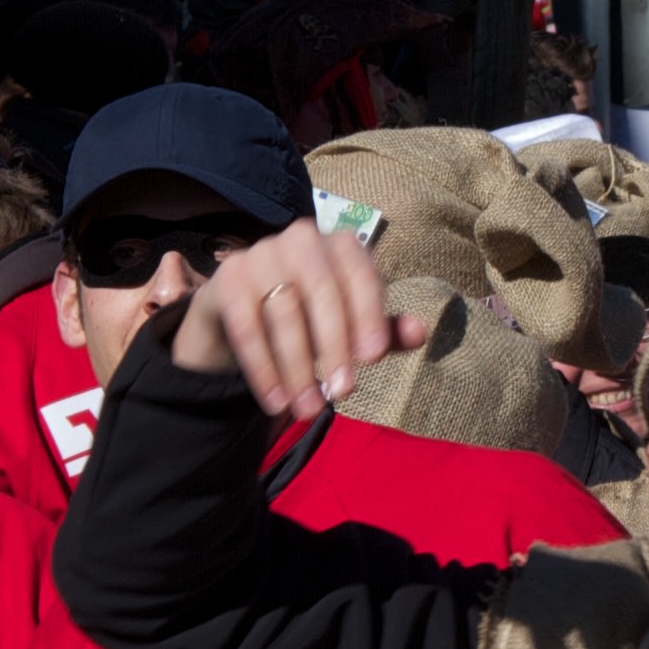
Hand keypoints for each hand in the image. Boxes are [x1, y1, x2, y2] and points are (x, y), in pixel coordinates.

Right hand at [168, 223, 424, 419]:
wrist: (248, 310)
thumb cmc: (317, 317)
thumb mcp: (356, 326)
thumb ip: (386, 331)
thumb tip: (419, 332)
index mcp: (343, 246)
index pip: (362, 277)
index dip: (369, 317)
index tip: (373, 359)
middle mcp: (303, 239)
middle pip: (323, 293)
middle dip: (334, 347)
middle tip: (343, 393)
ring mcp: (262, 252)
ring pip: (283, 312)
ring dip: (298, 368)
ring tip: (309, 409)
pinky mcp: (229, 276)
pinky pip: (247, 325)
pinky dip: (262, 368)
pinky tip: (276, 401)